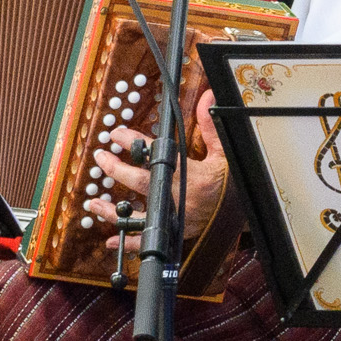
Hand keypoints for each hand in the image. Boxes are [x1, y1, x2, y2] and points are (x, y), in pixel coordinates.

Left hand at [88, 89, 224, 239]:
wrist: (247, 215)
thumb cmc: (232, 184)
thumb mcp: (223, 154)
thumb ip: (209, 126)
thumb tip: (207, 97)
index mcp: (191, 175)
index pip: (158, 154)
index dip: (136, 142)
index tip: (118, 133)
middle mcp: (179, 197)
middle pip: (141, 182)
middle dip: (116, 169)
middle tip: (101, 157)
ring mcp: (174, 217)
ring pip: (138, 216)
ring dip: (113, 211)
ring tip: (93, 202)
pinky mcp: (174, 233)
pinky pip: (147, 242)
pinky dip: (128, 243)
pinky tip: (109, 241)